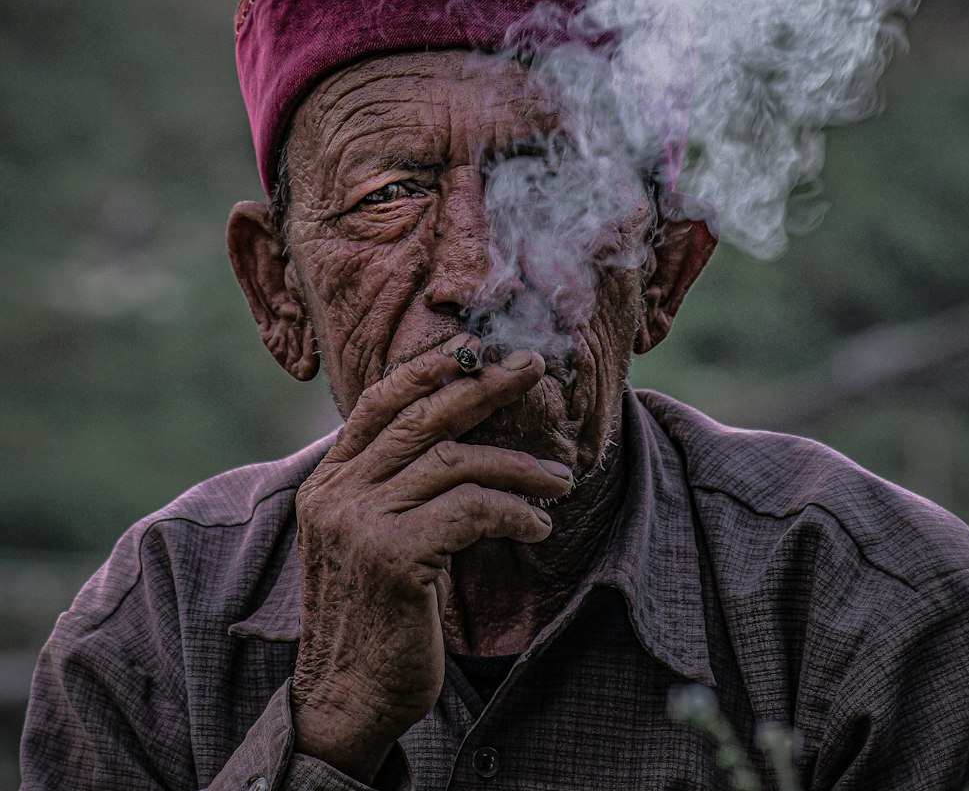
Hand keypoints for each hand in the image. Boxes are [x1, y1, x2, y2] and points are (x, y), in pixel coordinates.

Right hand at [290, 335, 572, 783]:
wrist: (344, 699)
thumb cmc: (372, 616)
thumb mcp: (366, 539)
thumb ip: (390, 488)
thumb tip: (451, 442)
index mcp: (329, 482)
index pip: (377, 404)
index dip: (426, 370)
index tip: (473, 349)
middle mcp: (337, 493)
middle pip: (421, 418)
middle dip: (482, 386)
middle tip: (531, 367)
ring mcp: (360, 522)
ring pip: (455, 462)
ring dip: (518, 467)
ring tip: (559, 481)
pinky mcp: (392, 557)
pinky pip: (470, 510)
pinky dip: (514, 511)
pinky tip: (538, 526)